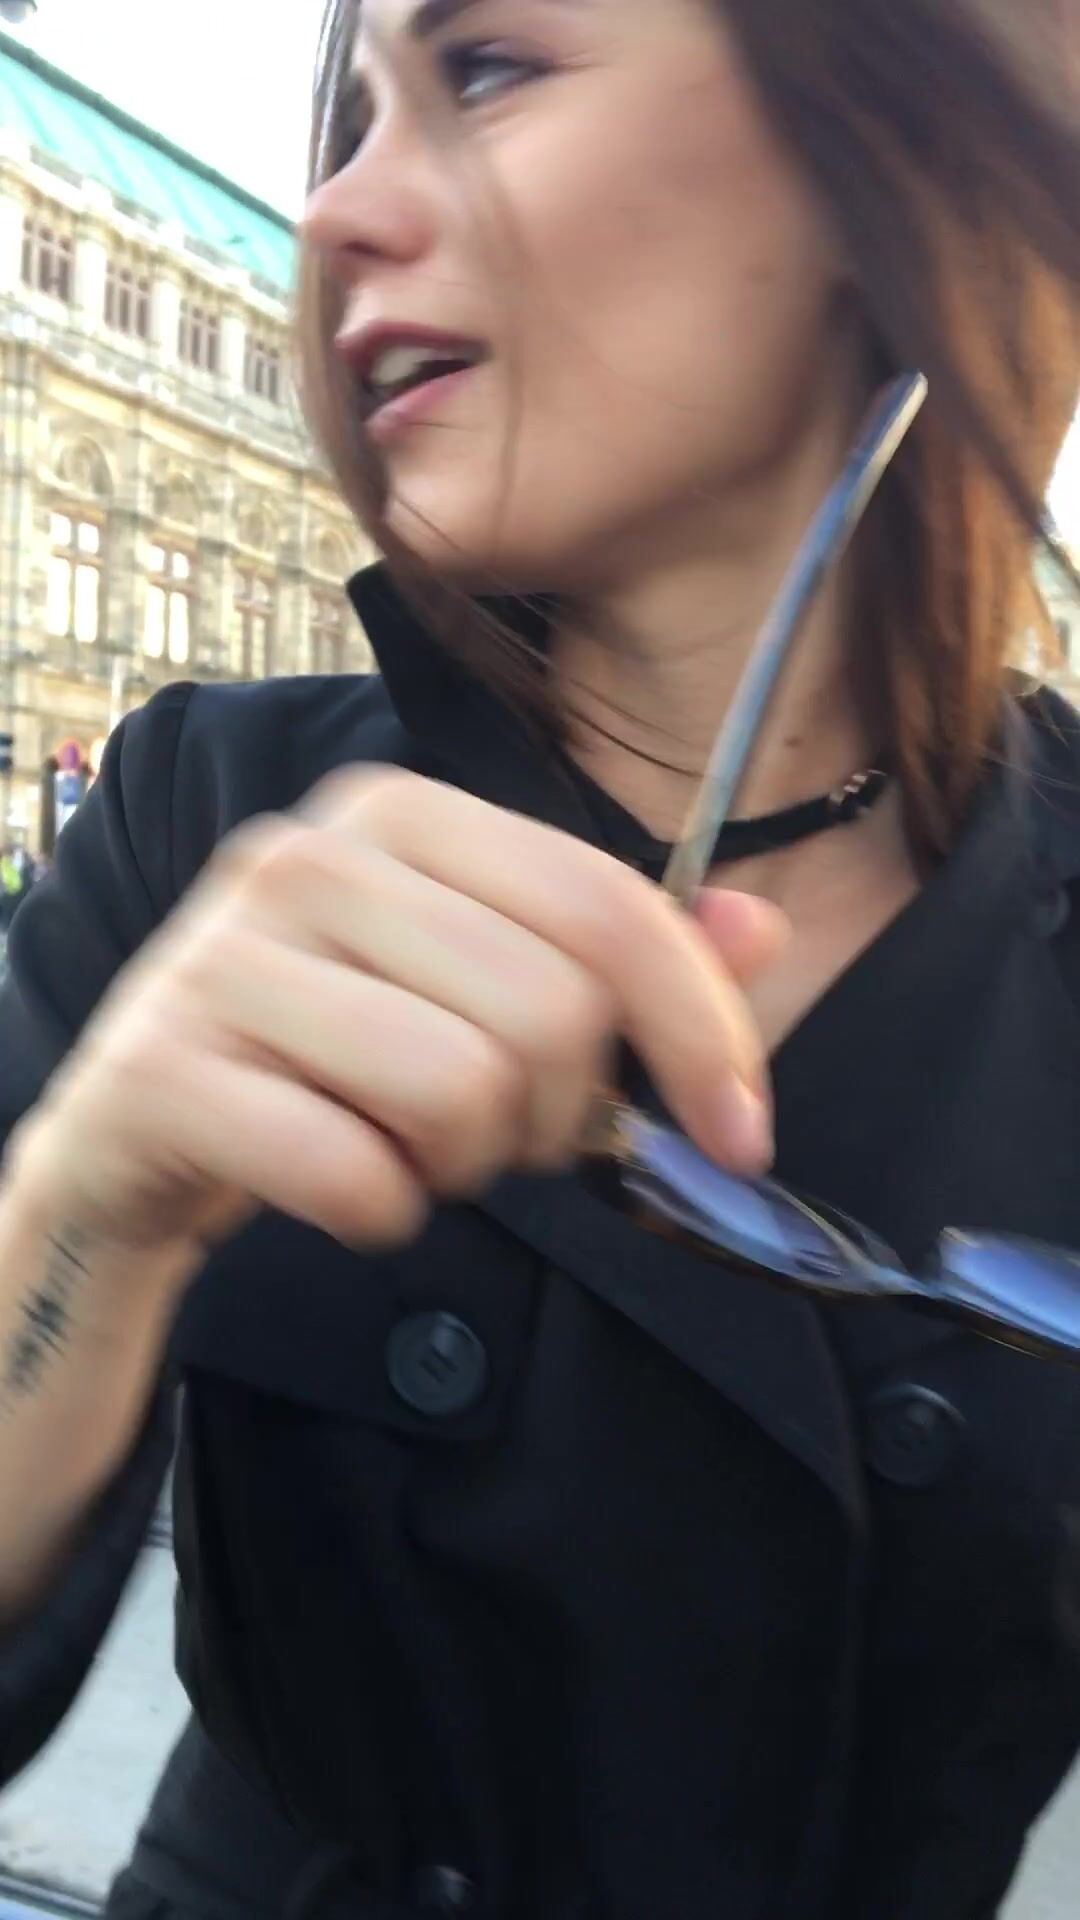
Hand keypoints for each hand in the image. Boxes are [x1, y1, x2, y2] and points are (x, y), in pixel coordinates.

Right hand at [11, 769, 784, 1259]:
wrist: (135, 1136)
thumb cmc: (332, 1059)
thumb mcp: (480, 992)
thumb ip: (623, 959)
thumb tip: (761, 928)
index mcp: (399, 814)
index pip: (608, 909)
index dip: (703, 1033)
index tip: (738, 1135)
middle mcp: (304, 857)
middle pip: (548, 1010)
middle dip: (555, 1117)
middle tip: (496, 1138)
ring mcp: (220, 957)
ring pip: (459, 1089)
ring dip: (463, 1166)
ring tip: (410, 1152)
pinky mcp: (163, 1070)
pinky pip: (351, 1172)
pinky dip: (378, 1212)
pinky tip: (341, 1190)